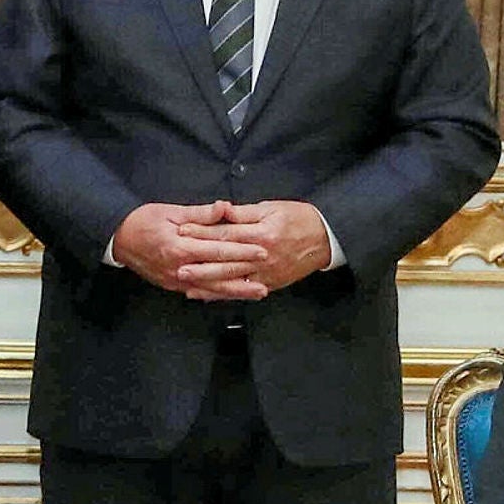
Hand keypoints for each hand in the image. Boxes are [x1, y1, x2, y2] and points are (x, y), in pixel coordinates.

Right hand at [112, 201, 265, 299]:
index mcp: (180, 247)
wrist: (118, 239)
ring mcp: (176, 280)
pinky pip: (199, 292)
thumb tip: (225, 208)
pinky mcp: (173, 285)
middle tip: (268, 272)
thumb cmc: (143, 221)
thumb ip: (200, 214)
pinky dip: (218, 294)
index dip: (242, 251)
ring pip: (212, 288)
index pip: (218, 250)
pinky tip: (232, 296)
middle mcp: (180, 268)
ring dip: (237, 291)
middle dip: (245, 273)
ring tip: (259, 291)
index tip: (261, 250)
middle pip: (219, 273)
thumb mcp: (171, 211)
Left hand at [177, 200, 332, 294]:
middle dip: (200, 264)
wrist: (325, 239)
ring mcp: (266, 273)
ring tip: (187, 284)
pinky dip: (226, 294)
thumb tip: (221, 210)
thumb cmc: (298, 218)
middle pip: (226, 260)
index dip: (202, 232)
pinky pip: (244, 291)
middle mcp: (262, 256)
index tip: (182, 231)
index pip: (226, 234)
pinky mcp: (270, 284)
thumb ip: (244, 213)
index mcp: (261, 233)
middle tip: (177, 265)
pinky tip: (209, 296)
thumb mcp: (271, 208)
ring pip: (233, 280)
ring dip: (209, 283)